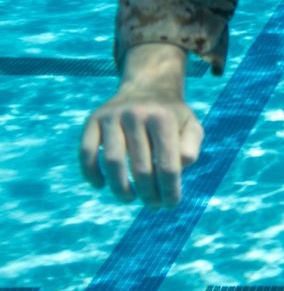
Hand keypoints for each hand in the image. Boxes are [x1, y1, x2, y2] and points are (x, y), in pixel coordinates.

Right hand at [78, 44, 202, 205]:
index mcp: (163, 117)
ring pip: (112, 163)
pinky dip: (91, 173)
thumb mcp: (191, 126)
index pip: (167, 165)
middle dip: (149, 194)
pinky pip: (86, 152)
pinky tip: (101, 185)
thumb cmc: (171, 116)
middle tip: (153, 205)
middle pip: (141, 168)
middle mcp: (136, 114)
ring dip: (120, 189)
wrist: (148, 85)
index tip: (170, 204)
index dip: (169, 191)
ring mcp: (112, 116)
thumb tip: (179, 166)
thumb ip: (191, 148)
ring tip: (130, 198)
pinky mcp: (93, 119)